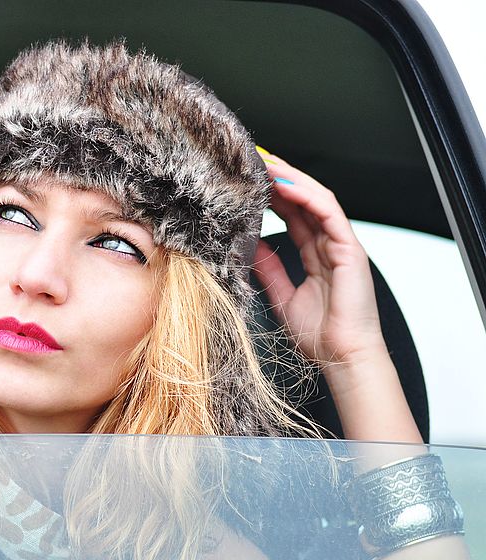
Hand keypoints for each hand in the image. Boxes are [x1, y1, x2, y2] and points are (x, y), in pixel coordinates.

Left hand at [251, 148, 386, 365]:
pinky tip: (284, 186)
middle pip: (304, 201)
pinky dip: (306, 195)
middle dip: (280, 179)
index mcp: (316, 256)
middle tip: (254, 161)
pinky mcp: (350, 248)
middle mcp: (329, 246)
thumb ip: (267, 269)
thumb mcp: (281, 296)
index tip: (249, 183)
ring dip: (291, 179)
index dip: (273, 196)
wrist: (342, 358)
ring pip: (317, 199)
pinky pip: (328, 212)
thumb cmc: (319, 336)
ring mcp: (341, 245)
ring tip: (266, 164)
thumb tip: (248, 245)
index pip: (294, 215)